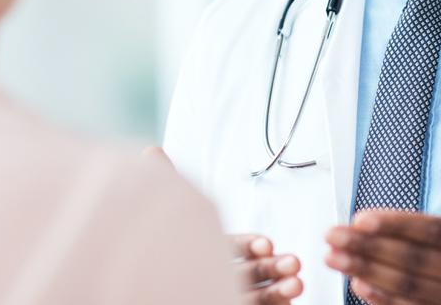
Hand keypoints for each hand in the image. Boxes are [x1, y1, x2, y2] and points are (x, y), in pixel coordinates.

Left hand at [142, 147, 302, 302]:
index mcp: (198, 249)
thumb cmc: (149, 254)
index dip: (252, 244)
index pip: (233, 246)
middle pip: (251, 270)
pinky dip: (274, 304)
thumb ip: (162, 185)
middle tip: (294, 263)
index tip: (267, 243)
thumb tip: (152, 152)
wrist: (144, 290)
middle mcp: (209, 274)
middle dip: (275, 265)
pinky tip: (287, 301)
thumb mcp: (158, 216)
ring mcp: (217, 291)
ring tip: (296, 284)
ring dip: (279, 287)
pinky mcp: (223, 303)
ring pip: (256, 292)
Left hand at [324, 126, 440, 303]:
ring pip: (411, 290)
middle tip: (332, 235)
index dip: (398, 225)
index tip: (362, 216)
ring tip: (335, 258)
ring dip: (368, 273)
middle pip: (416, 262)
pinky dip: (387, 302)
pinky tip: (360, 288)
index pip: (438, 232)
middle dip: (369, 248)